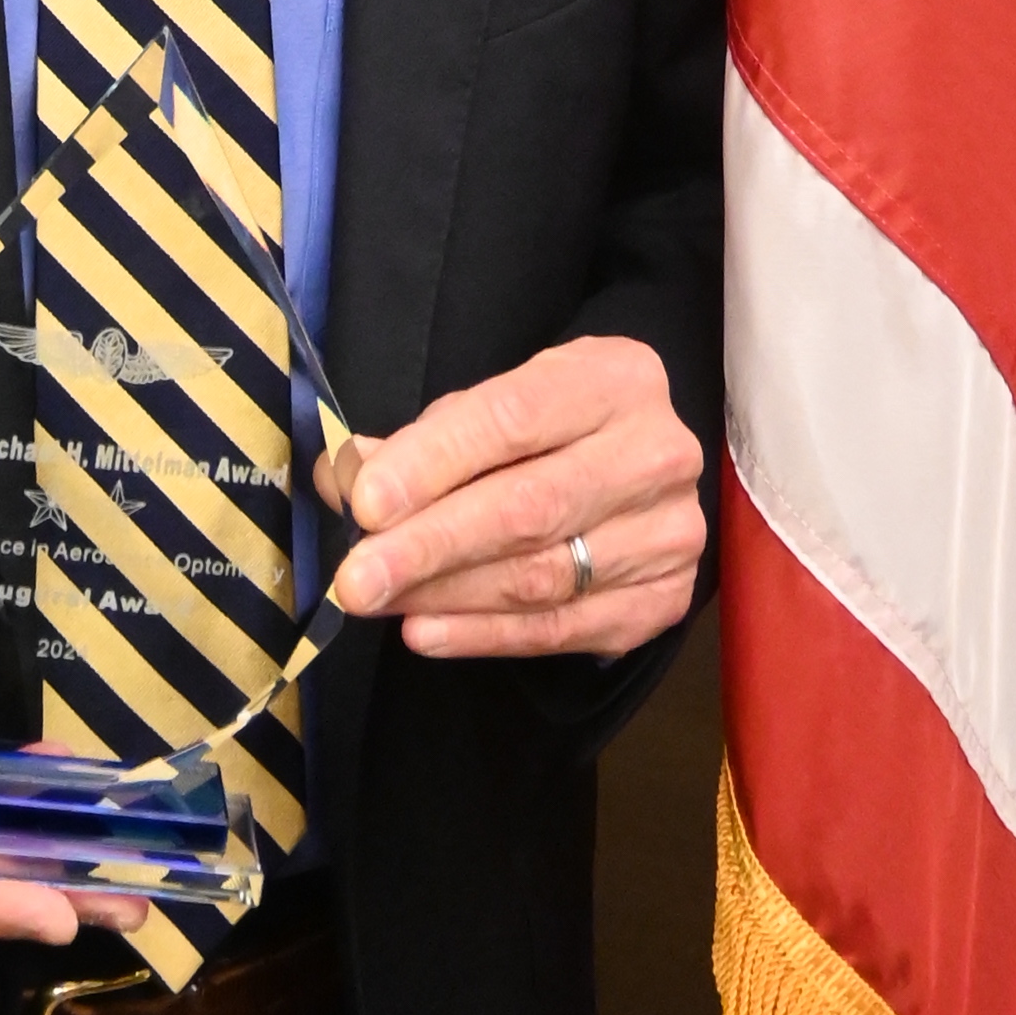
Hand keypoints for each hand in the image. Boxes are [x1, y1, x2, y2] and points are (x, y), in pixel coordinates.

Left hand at [328, 335, 704, 661]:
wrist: (638, 466)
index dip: (434, 462)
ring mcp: (669, 531)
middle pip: (530, 506)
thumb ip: (423, 441)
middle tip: (357, 579)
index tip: (366, 503)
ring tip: (381, 603)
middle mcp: (658, 452)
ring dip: (448, 596)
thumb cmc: (551, 430)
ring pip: (543, 576)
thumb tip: (345, 476)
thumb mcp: (495, 406)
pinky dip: (487, 636)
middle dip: (431, 545)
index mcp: (615, 379)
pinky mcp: (665, 598)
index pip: (513, 418)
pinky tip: (427, 633)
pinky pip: (563, 630)